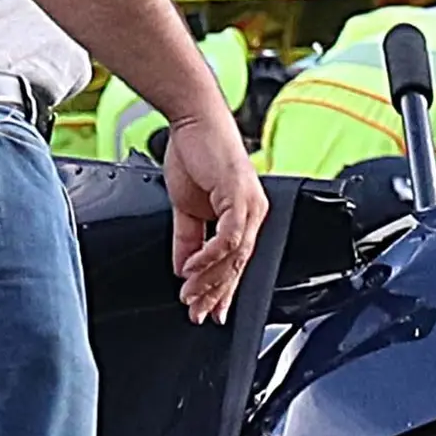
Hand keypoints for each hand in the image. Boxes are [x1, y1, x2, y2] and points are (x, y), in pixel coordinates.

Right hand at [164, 114, 269, 324]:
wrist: (192, 120)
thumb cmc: (195, 154)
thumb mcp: (186, 207)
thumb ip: (187, 239)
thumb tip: (181, 269)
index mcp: (244, 216)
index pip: (236, 263)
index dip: (223, 291)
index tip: (209, 312)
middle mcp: (253, 212)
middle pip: (237, 265)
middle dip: (215, 295)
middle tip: (198, 315)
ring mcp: (250, 204)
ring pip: (235, 256)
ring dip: (209, 280)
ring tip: (189, 296)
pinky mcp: (240, 195)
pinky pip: (229, 236)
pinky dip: (209, 256)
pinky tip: (191, 268)